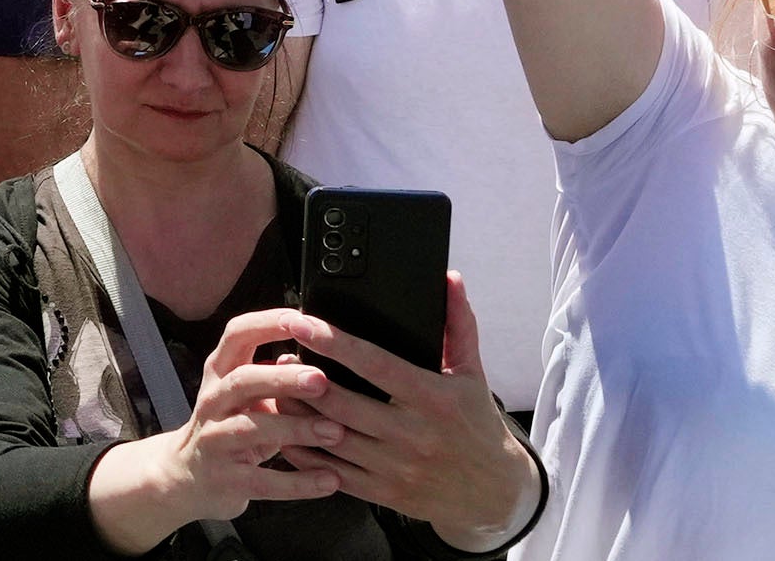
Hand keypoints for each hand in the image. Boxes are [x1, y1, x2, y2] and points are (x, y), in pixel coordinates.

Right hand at [156, 312, 350, 517]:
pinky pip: (264, 481)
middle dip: (282, 378)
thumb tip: (313, 351)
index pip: (237, 335)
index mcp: (220, 373)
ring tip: (336, 431)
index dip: (267, 324)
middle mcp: (213, 402)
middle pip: (242, 381)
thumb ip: (275, 376)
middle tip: (322, 380)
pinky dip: (298, 483)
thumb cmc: (230, 427)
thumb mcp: (244, 396)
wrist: (187, 477)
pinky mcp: (226, 479)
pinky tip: (330, 479)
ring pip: (252, 429)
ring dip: (295, 428)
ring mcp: (215, 441)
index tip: (302, 320)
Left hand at [283, 278, 538, 546]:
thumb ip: (457, 325)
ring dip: (297, 413)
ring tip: (277, 388)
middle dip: (304, 379)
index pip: (375, 365)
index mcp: (434, 399)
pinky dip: (304, 452)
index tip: (301, 322)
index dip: (334, 342)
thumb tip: (449, 280)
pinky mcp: (385, 493)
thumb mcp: (473, 375)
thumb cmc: (478, 425)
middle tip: (281, 357)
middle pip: (343, 403)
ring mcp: (397, 468)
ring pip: (331, 438)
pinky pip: (333, 473)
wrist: (496, 495)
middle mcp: (414, 435)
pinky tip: (287, 431)